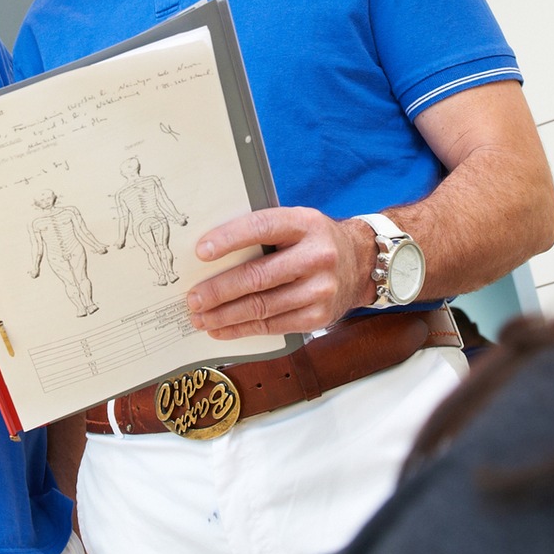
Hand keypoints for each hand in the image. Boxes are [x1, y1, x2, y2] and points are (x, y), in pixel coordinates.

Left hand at [187, 207, 374, 338]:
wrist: (361, 263)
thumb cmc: (315, 241)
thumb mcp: (297, 224)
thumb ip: (264, 233)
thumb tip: (210, 254)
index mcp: (306, 224)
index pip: (262, 228)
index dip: (229, 239)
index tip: (201, 251)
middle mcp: (317, 256)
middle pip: (258, 276)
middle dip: (218, 290)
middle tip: (193, 298)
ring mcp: (321, 289)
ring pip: (262, 307)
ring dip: (224, 315)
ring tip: (200, 317)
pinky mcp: (319, 316)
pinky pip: (273, 326)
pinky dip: (242, 330)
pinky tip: (222, 329)